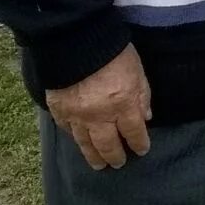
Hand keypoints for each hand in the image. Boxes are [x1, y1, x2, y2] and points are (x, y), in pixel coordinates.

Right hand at [45, 44, 151, 170]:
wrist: (75, 40)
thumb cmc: (113, 51)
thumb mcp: (137, 70)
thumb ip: (142, 95)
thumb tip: (145, 117)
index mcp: (122, 104)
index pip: (133, 132)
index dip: (139, 143)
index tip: (141, 150)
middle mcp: (99, 116)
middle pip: (108, 144)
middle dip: (115, 156)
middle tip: (118, 164)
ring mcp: (76, 116)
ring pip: (85, 143)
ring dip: (93, 155)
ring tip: (98, 164)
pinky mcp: (59, 110)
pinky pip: (67, 130)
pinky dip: (74, 138)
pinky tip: (78, 141)